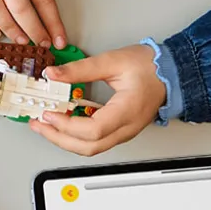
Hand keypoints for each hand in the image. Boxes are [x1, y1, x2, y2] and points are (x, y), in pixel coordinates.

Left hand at [30, 45, 166, 155]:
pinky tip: (62, 122)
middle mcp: (126, 128)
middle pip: (88, 147)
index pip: (93, 130)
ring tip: (45, 124)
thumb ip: (81, 69)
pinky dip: (74, 135)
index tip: (48, 113)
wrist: (172, 72)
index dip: (66, 125)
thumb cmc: (151, 67)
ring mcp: (123, 132)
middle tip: (38, 124)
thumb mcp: (113, 61)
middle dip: (58, 138)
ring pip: (91, 148)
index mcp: (127, 111)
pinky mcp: (119, 130)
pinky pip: (95, 140)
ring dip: (64, 139)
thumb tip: (54, 75)